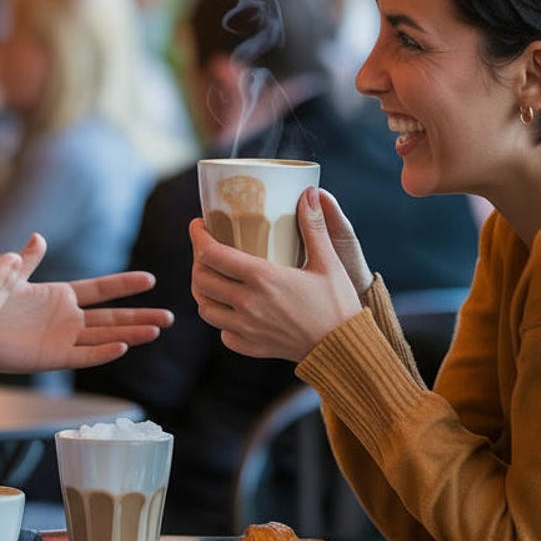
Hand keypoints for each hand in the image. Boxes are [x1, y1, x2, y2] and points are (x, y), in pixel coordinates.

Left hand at [0, 233, 174, 371]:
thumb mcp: (12, 277)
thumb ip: (29, 259)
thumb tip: (39, 236)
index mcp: (62, 296)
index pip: (101, 289)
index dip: (124, 284)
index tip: (149, 279)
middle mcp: (69, 318)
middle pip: (113, 317)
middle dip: (141, 316)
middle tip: (170, 317)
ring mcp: (65, 339)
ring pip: (106, 336)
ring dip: (131, 334)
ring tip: (157, 330)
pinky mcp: (55, 357)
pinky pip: (84, 356)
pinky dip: (103, 352)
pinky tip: (123, 346)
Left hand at [189, 187, 366, 361]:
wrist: (342, 348)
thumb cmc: (337, 303)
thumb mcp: (328, 261)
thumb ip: (314, 226)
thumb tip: (308, 193)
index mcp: (262, 277)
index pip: (211, 254)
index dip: (198, 236)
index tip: (199, 225)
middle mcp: (247, 303)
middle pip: (201, 279)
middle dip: (197, 260)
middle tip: (205, 248)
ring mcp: (246, 327)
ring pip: (205, 308)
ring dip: (203, 290)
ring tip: (212, 277)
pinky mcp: (250, 346)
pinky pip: (222, 332)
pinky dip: (220, 319)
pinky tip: (230, 309)